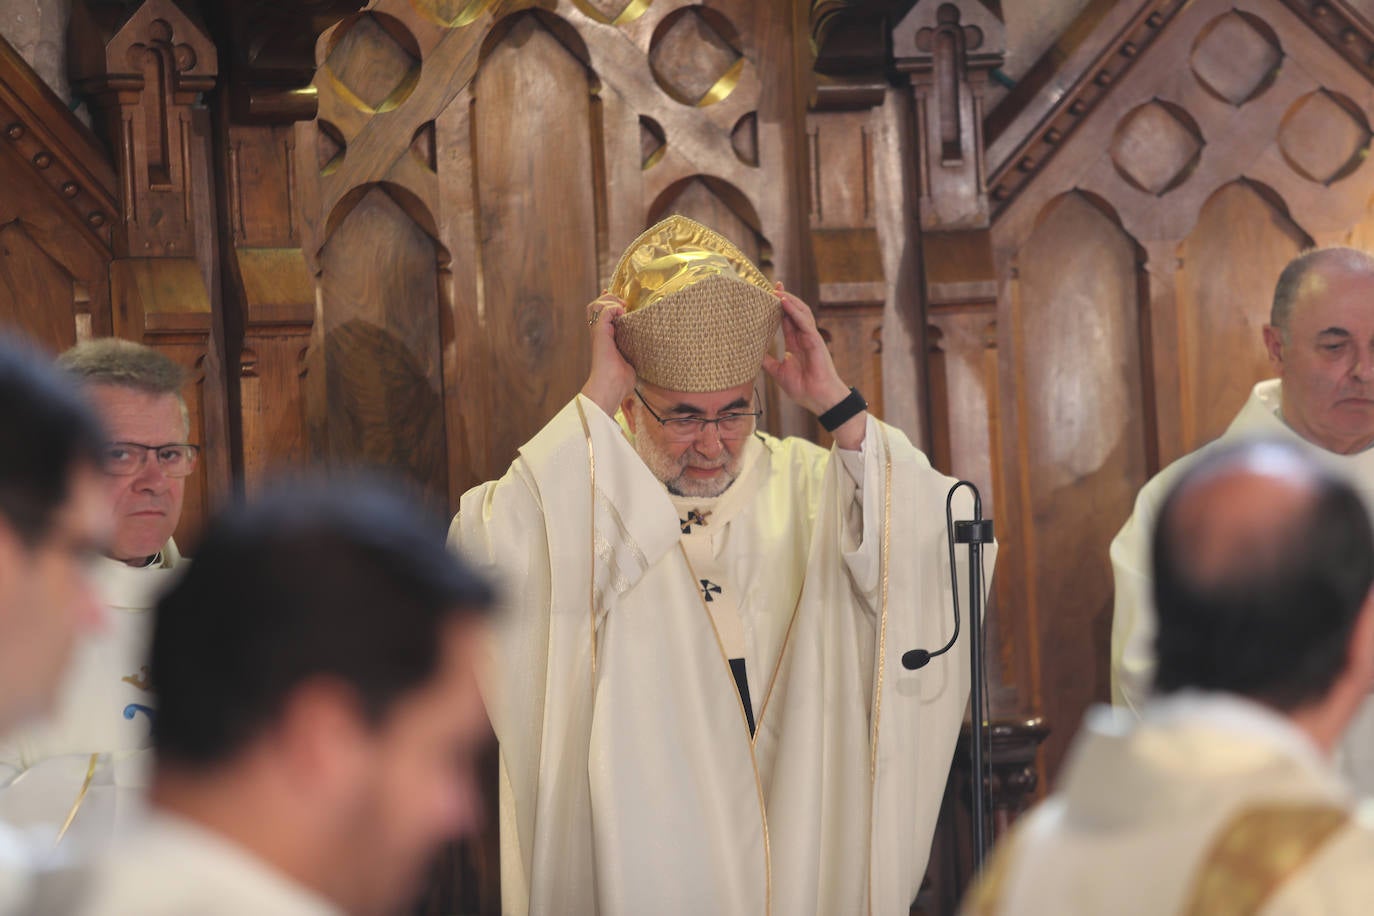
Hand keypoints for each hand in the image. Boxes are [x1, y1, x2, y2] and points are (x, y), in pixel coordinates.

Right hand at [580, 291, 634, 416]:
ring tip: (622, 309)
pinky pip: (604, 311)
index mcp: (605, 338)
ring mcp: (599, 333)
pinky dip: (613, 308)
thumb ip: (636, 353)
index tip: (622, 301)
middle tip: (623, 305)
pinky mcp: (600, 333)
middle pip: (595, 306)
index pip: (602, 314)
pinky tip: (623, 315)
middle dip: (609, 299)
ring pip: (596, 306)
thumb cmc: (620, 381)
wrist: (611, 387)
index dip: (609, 303)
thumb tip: (649, 354)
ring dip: (610, 302)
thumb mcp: (632, 362)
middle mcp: (600, 334)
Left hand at [762, 284, 866, 448]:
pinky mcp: (815, 341)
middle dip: (784, 297)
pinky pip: (804, 322)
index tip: (768, 295)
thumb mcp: (779, 372)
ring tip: (776, 289)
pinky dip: (794, 311)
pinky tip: (784, 302)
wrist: (819, 399)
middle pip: (793, 311)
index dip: (778, 307)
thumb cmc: (803, 388)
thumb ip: (767, 362)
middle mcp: (803, 337)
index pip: (786, 320)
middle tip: (771, 285)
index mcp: (796, 343)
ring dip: (788, 300)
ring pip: (800, 312)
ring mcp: (811, 338)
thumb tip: (752, 355)